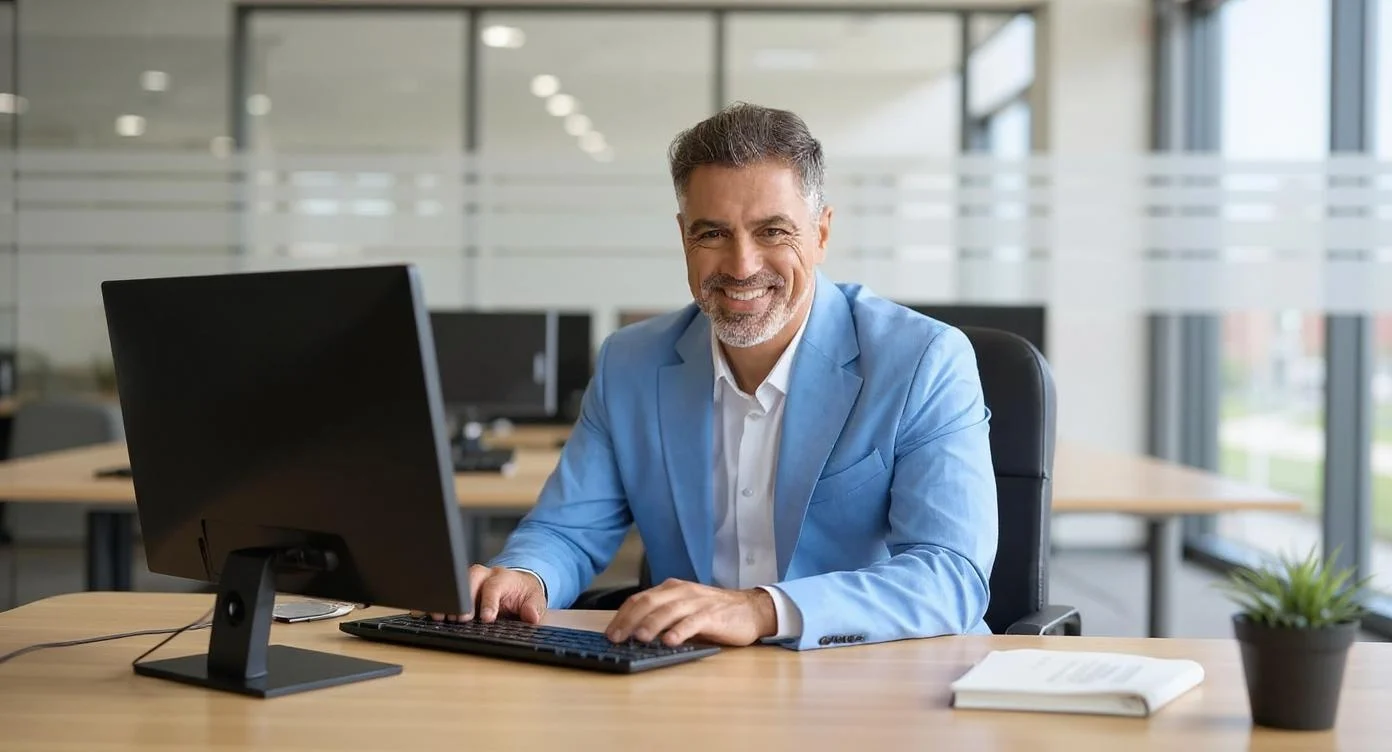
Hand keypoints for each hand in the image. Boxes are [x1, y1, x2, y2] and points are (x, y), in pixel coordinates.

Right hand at [411, 565, 546, 623]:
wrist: (515, 584)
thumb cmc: (522, 593)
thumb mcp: (535, 599)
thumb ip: (534, 607)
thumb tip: (531, 615)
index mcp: (502, 577)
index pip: (494, 586)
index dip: (489, 602)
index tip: (486, 618)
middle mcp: (483, 574)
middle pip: (470, 578)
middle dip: (464, 598)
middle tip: (460, 618)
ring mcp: (468, 580)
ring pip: (454, 582)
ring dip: (446, 599)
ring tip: (438, 616)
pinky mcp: (457, 587)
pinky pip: (444, 590)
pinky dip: (434, 600)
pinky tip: (424, 611)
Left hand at [605, 579, 776, 646]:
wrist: (751, 609)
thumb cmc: (713, 612)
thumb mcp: (684, 608)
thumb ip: (663, 616)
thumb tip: (633, 634)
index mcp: (671, 589)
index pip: (639, 599)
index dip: (622, 616)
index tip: (610, 633)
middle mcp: (682, 592)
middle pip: (649, 602)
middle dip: (629, 621)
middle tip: (616, 638)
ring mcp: (697, 603)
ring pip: (669, 611)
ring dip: (652, 625)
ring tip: (639, 639)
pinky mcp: (713, 616)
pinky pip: (693, 622)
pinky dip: (680, 631)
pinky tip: (670, 642)